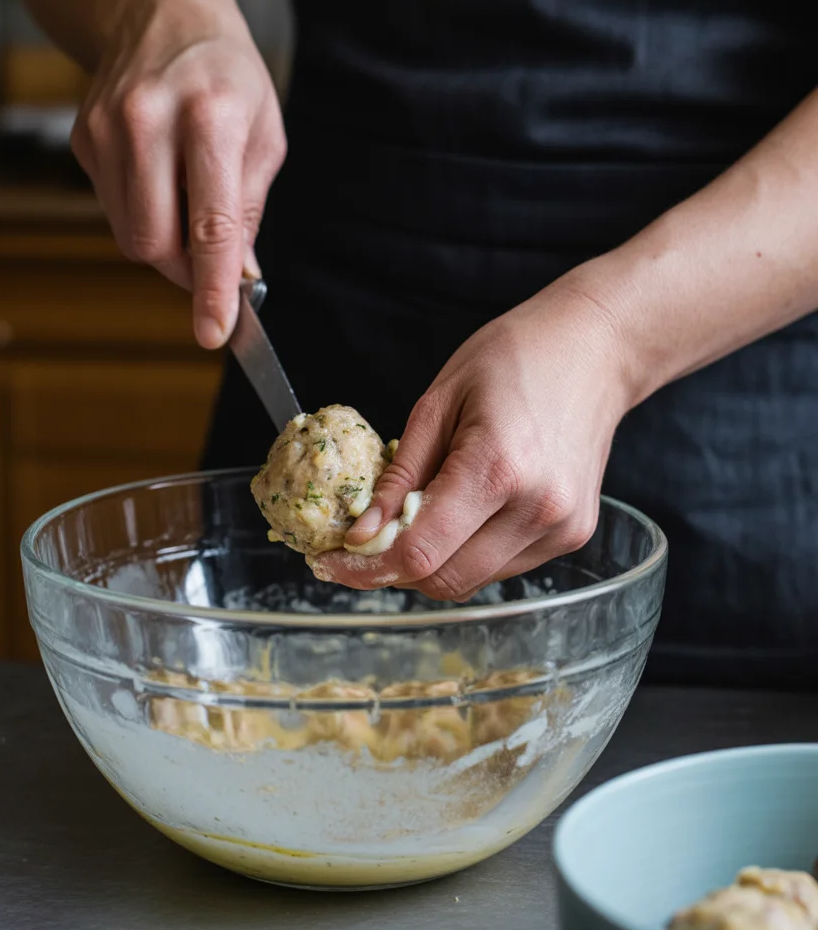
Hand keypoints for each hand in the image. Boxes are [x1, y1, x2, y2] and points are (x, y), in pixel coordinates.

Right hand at [71, 0, 285, 347]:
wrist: (160, 10)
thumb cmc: (227, 76)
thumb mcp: (264, 134)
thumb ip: (249, 209)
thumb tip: (239, 276)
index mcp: (210, 119)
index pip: (209, 225)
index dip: (213, 288)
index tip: (214, 332)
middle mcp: (150, 121)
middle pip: (155, 244)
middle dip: (186, 272)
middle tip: (212, 262)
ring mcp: (107, 129)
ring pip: (130, 235)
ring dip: (164, 243)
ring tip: (187, 197)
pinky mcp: (84, 138)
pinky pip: (112, 209)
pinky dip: (143, 212)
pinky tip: (159, 175)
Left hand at [314, 281, 632, 599]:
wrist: (596, 349)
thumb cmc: (515, 358)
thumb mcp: (437, 402)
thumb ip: (397, 476)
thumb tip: (361, 534)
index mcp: (498, 468)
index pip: (420, 552)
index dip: (367, 568)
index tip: (334, 563)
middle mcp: (537, 509)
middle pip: (445, 580)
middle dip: (395, 570)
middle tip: (367, 542)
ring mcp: (562, 527)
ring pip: (473, 580)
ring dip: (433, 561)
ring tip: (421, 513)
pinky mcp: (574, 535)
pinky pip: (503, 566)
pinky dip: (469, 551)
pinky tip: (465, 510)